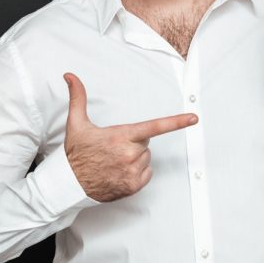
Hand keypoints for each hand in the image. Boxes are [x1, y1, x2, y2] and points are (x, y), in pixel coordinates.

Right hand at [63, 72, 197, 202]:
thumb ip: (77, 97)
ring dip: (135, 158)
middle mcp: (129, 154)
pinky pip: (147, 173)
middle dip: (133, 142)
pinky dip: (137, 172)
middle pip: (145, 142)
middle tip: (113, 147)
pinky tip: (120, 171)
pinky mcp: (133, 186)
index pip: (153, 127)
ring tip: (114, 160)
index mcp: (120, 136)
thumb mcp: (76, 123)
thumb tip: (70, 76)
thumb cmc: (76, 153)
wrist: (70, 183)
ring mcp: (132, 171)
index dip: (176, 122)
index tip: (193, 118)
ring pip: (146, 158)